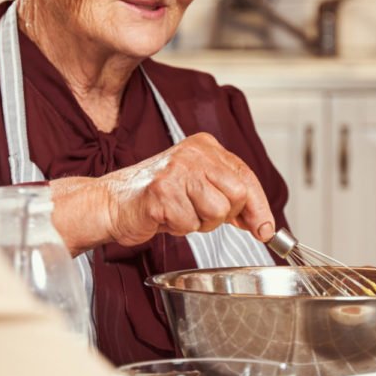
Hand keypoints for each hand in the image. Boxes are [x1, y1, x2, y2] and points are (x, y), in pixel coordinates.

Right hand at [99, 133, 275, 246]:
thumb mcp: (197, 186)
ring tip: (177, 212)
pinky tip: (163, 216)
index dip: (259, 207)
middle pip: (238, 195)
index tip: (265, 229)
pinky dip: (178, 229)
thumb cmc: (155, 198)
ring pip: (217, 212)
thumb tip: (261, 221)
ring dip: (199, 223)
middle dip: (224, 216)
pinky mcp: (161, 192)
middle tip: (198, 214)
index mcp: (204, 146)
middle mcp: (193, 153)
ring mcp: (176, 171)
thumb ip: (227, 196)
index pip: (246, 176)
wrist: (110, 203)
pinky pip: (190, 225)